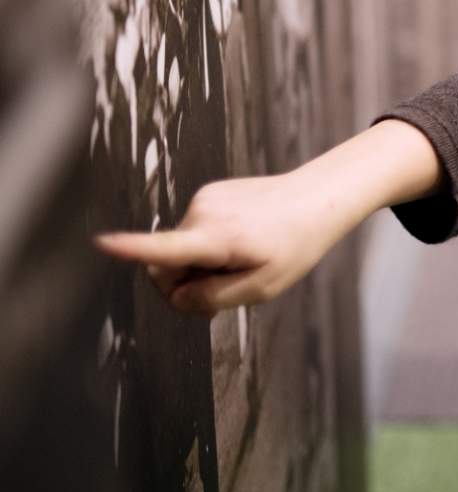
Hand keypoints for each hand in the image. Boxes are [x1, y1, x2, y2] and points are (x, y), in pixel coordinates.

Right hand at [95, 172, 350, 315]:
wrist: (320, 198)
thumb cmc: (296, 245)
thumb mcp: (262, 287)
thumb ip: (213, 299)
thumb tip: (176, 296)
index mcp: (219, 239)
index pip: (168, 247)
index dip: (132, 249)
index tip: (103, 242)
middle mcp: (204, 213)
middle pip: (166, 265)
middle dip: (184, 284)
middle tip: (224, 291)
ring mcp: (205, 199)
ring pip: (180, 248)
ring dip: (201, 263)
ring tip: (243, 259)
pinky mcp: (209, 192)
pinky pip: (192, 231)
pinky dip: (208, 244)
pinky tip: (242, 241)